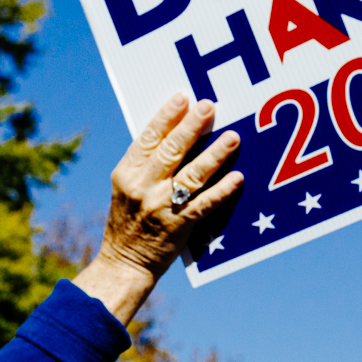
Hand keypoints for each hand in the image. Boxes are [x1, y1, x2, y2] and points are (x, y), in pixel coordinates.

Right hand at [73, 94, 242, 324]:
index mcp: (126, 174)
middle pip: (171, 150)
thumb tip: (175, 133)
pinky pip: (204, 204)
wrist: (124, 264)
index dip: (166, 117)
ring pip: (192, 174)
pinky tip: (238, 177)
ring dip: (215, 154)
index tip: (182, 98)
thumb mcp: (126, 188)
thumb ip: (145, 165)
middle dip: (192, 126)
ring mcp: (161, 207)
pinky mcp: (179, 226)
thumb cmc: (128, 222)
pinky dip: (222, 190)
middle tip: (209, 106)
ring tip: (233, 136)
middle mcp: (142, 187)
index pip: (148, 138)